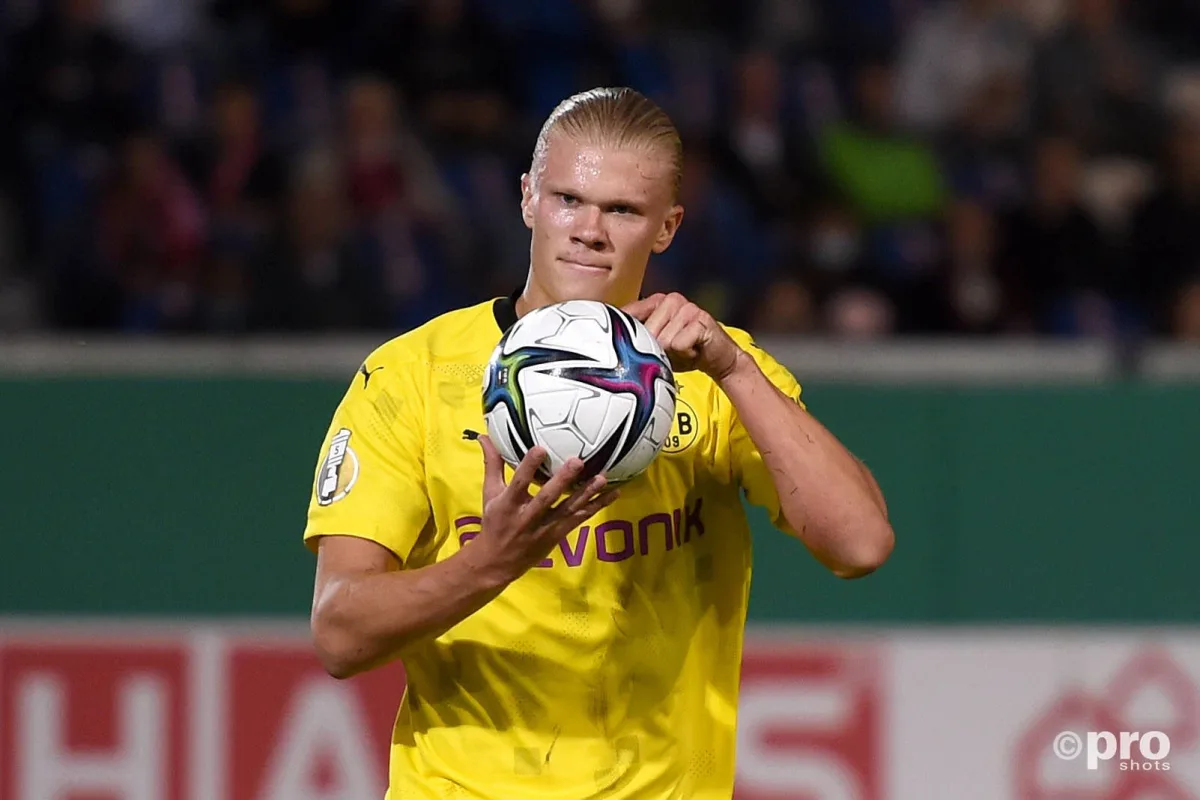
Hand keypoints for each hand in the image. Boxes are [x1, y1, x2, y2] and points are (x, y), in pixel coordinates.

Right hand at [472, 436, 618, 579]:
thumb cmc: (495, 522)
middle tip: (577, 461)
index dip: (529, 467)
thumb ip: (493, 464)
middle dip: (562, 480)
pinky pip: (580, 519)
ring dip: (586, 494)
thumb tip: (484, 436)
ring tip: (602, 478)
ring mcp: (545, 528)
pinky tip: (613, 493)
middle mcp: (527, 517)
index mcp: (509, 504)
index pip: (518, 483)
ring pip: (568, 510)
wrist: (498, 562)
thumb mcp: (490, 494)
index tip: (540, 448)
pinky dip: (597, 506)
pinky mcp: (558, 535)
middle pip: (547, 498)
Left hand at [624, 292, 741, 378]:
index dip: (623, 333)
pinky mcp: (701, 319)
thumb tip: (607, 341)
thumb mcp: (655, 344)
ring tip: (682, 350)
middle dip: (654, 349)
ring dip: (671, 353)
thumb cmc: (684, 351)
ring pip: (662, 340)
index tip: (618, 345)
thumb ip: (636, 338)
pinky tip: (693, 350)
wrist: (717, 358)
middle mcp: (670, 300)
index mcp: (656, 301)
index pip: (629, 314)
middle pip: (646, 332)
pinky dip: (684, 354)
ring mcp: (686, 307)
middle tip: (669, 351)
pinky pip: (679, 343)